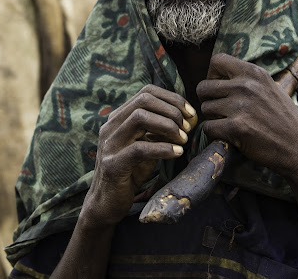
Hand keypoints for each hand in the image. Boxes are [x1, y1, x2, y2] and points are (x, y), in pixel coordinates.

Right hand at [81, 84, 196, 226]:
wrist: (107, 204)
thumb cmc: (130, 172)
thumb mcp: (147, 145)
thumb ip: (160, 131)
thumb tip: (188, 119)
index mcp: (119, 118)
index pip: (146, 92)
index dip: (172, 99)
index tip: (191, 114)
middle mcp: (111, 126)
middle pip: (143, 100)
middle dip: (172, 110)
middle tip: (188, 127)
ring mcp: (109, 144)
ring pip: (140, 118)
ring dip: (168, 126)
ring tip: (183, 140)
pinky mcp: (112, 164)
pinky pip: (139, 148)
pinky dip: (163, 148)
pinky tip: (177, 153)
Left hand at [196, 53, 297, 178]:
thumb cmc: (284, 119)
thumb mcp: (270, 88)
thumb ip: (247, 80)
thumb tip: (219, 76)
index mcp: (254, 72)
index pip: (216, 60)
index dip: (212, 75)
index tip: (219, 88)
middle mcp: (246, 85)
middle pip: (203, 87)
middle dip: (208, 100)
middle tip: (221, 111)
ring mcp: (240, 106)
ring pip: (204, 108)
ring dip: (212, 118)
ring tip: (229, 124)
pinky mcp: (236, 128)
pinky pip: (208, 128)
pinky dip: (214, 134)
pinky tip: (229, 136)